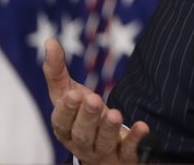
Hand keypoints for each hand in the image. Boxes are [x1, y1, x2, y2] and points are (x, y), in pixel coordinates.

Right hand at [43, 38, 149, 163]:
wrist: (103, 148)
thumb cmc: (81, 116)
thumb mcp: (67, 94)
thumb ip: (56, 72)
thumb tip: (49, 41)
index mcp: (65, 128)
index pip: (62, 122)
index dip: (66, 110)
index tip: (73, 94)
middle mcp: (81, 144)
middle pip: (82, 133)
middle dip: (88, 117)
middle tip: (95, 99)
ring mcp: (102, 152)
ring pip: (103, 143)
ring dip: (108, 129)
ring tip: (115, 114)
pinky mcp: (124, 156)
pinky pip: (129, 151)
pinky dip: (135, 140)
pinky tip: (143, 127)